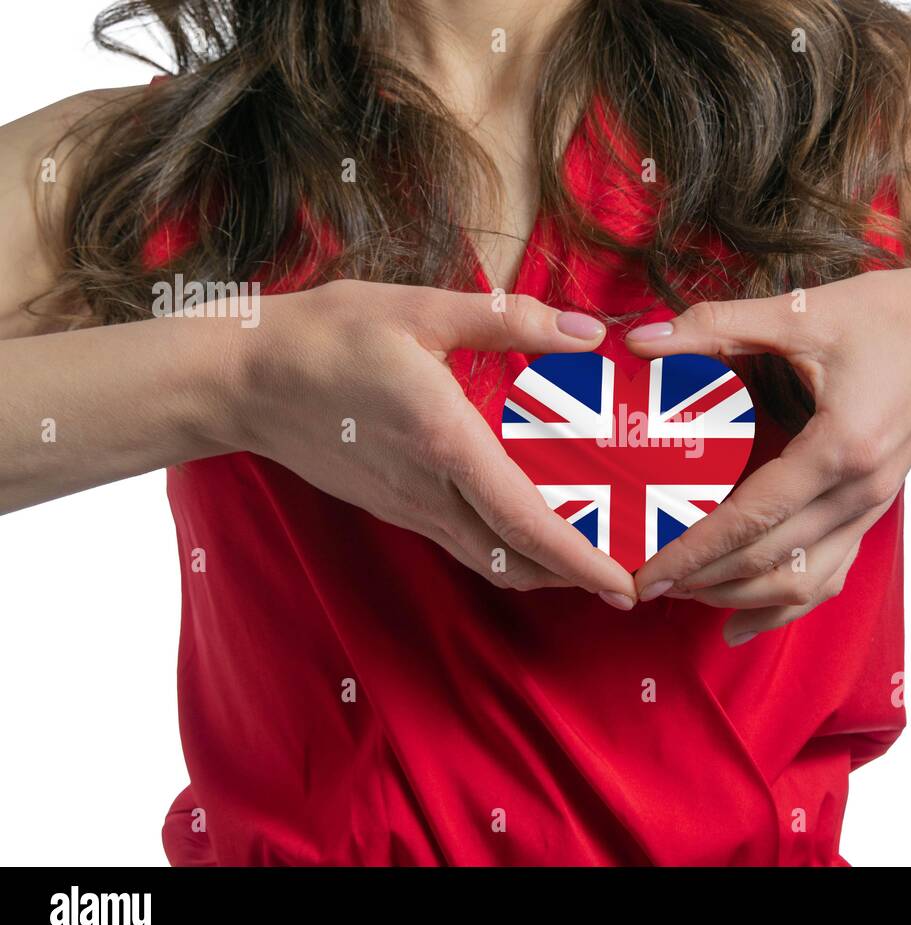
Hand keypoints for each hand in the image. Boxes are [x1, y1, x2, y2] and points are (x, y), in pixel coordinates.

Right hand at [219, 279, 636, 606]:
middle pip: (514, 560)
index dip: (580, 561)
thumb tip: (585, 333)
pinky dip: (505, 550)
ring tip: (588, 557)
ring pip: (487, 560)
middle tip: (625, 576)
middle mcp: (429, 492)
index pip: (525, 523)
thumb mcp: (420, 310)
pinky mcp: (393, 507)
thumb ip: (508, 320)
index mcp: (446, 444)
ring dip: (540, 568)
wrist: (241, 379)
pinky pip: (462, 543)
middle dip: (574, 578)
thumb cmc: (326, 336)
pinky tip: (526, 525)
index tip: (622, 584)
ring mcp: (407, 507)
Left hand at [625, 260, 910, 641]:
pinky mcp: (875, 508)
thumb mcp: (803, 313)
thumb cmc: (898, 316)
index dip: (695, 551)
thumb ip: (718, 326)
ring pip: (802, 581)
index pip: (752, 519)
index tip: (649, 573)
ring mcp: (872, 508)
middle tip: (647, 585)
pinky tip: (743, 621)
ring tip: (687, 594)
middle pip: (771, 561)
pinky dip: (785, 603)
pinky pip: (828, 573)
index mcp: (840, 450)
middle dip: (704, 581)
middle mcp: (859, 493)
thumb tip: (643, 339)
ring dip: (741, 596)